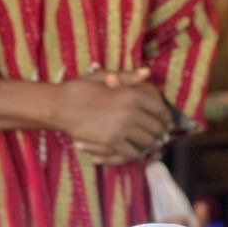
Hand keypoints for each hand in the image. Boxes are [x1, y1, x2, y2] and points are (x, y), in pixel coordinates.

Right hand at [58, 69, 174, 165]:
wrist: (60, 105)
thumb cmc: (81, 89)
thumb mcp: (105, 77)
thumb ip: (128, 77)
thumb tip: (147, 72)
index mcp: (133, 93)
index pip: (160, 109)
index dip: (166, 118)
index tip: (167, 123)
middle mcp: (132, 111)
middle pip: (156, 127)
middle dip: (161, 133)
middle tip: (162, 137)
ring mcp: (123, 128)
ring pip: (146, 141)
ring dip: (151, 144)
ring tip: (152, 145)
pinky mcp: (112, 142)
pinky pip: (131, 152)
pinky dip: (136, 153)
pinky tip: (136, 152)